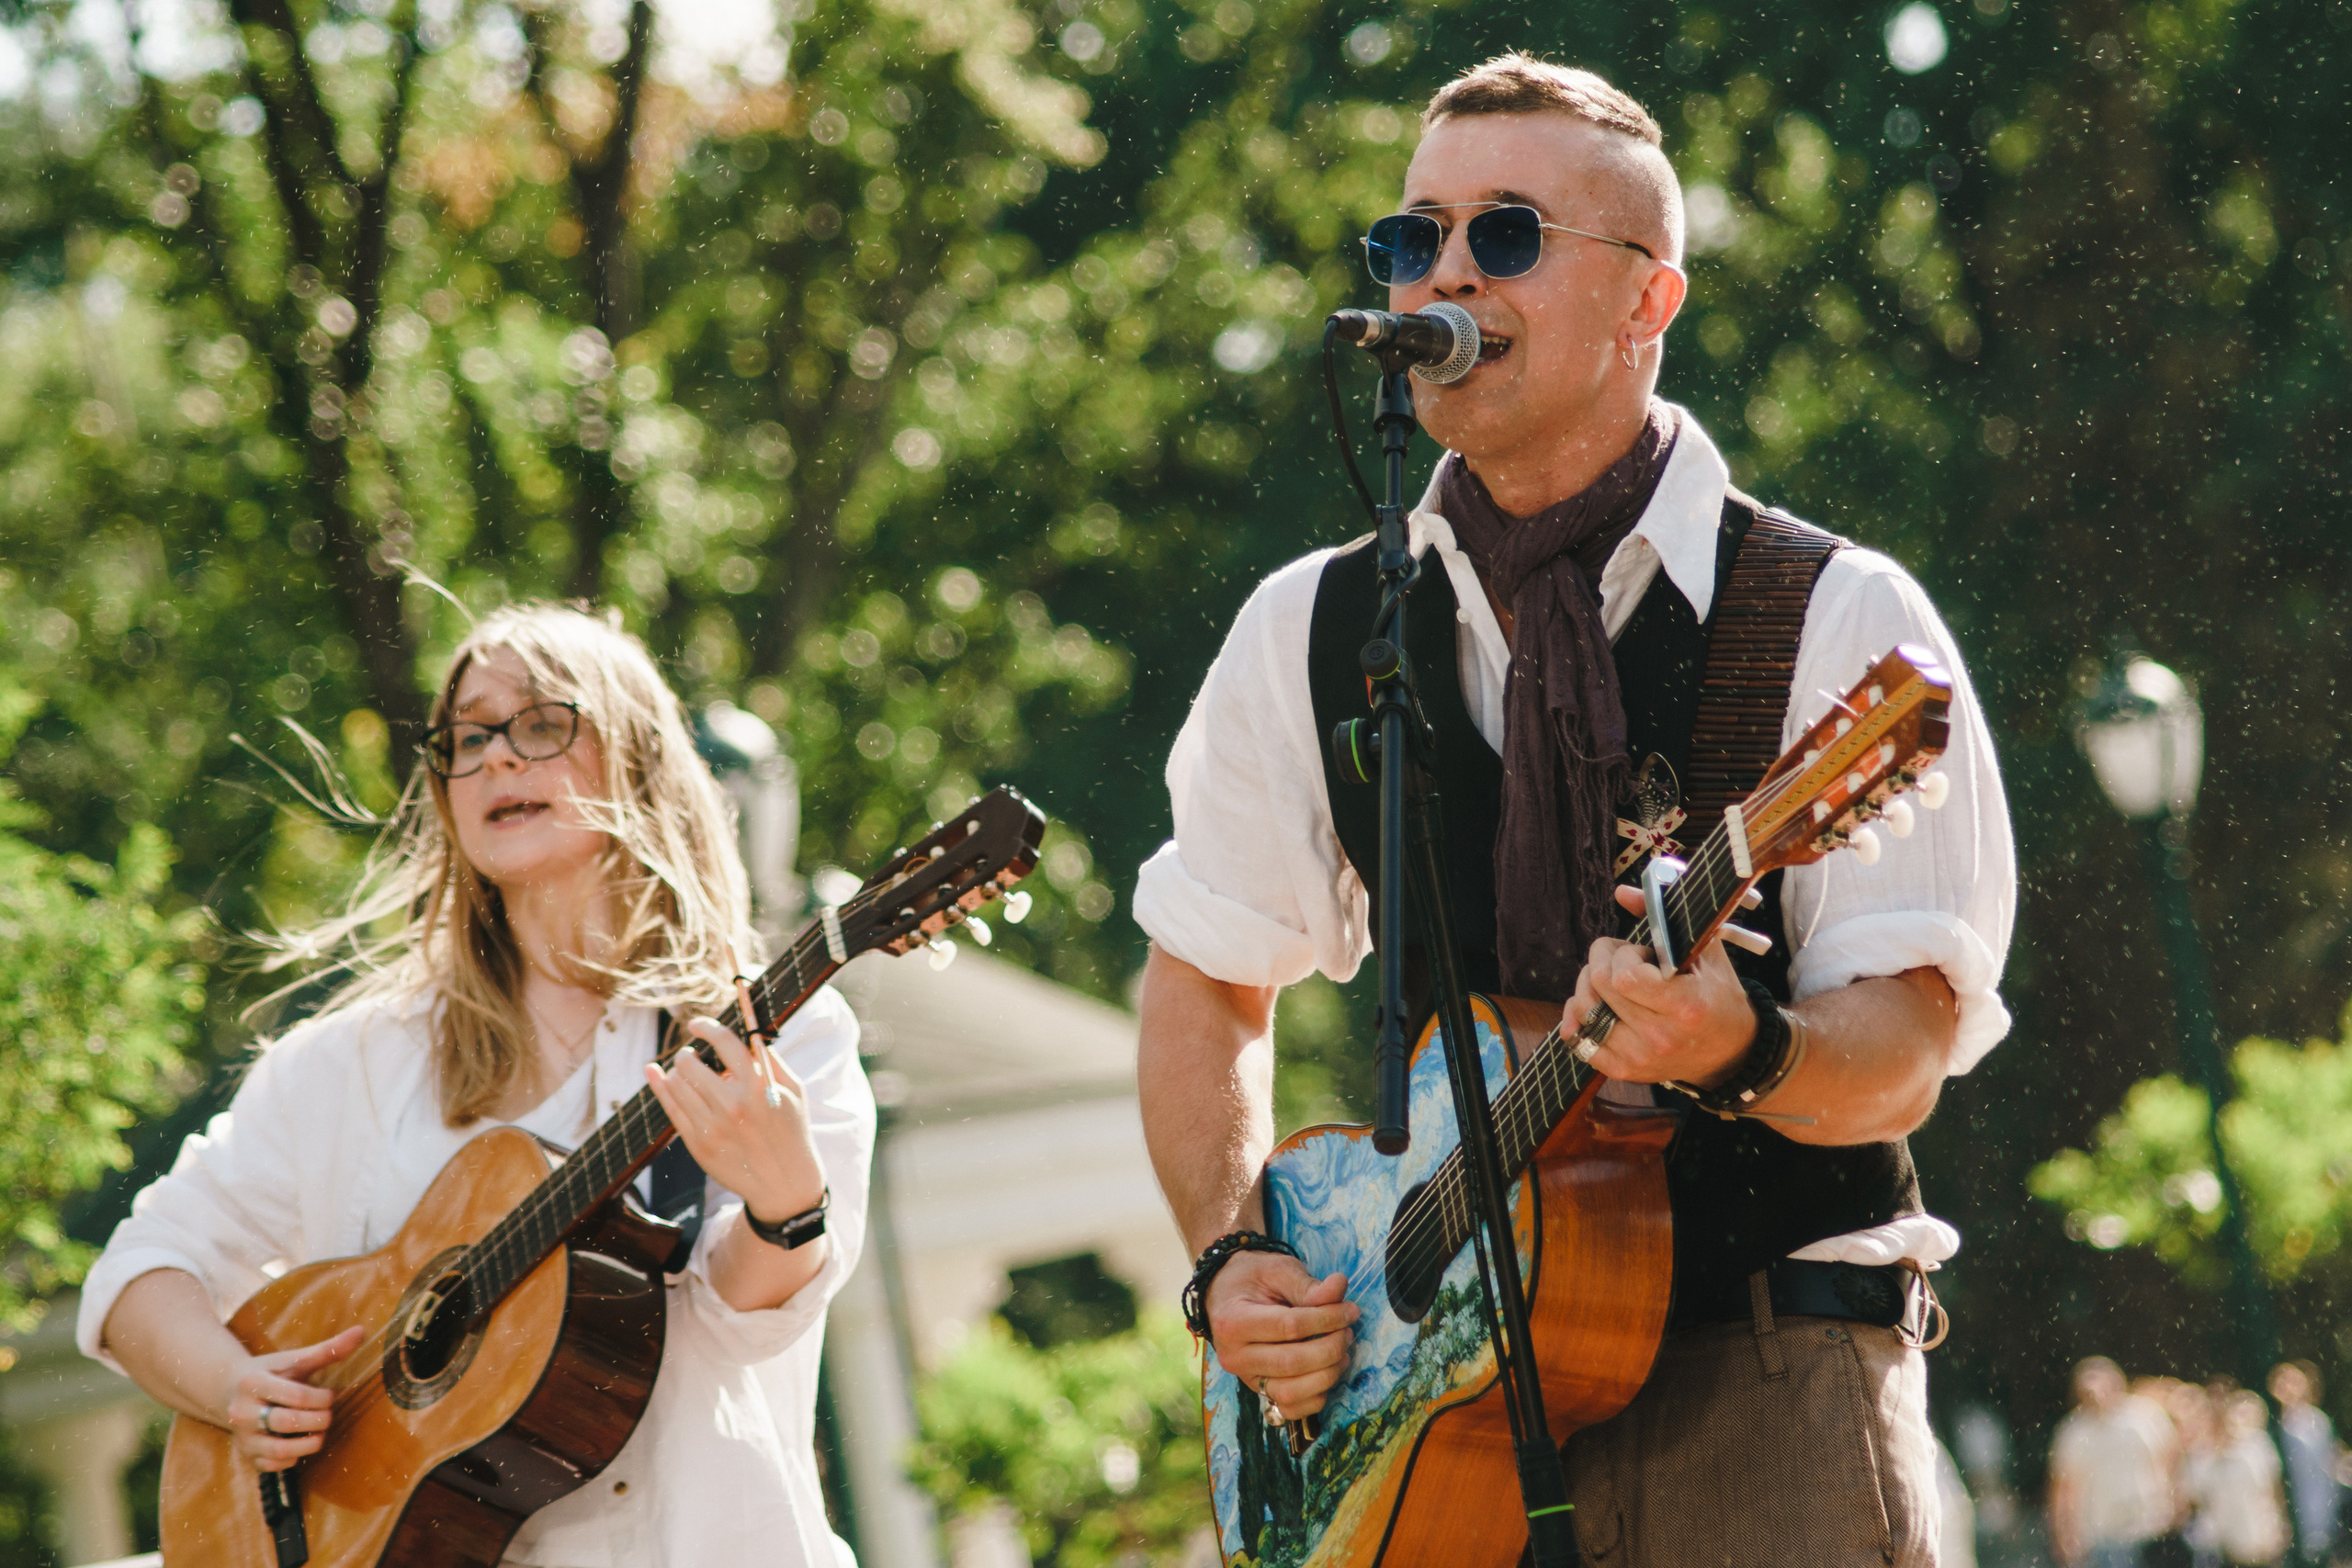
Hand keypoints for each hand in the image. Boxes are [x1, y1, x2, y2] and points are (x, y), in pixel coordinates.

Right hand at [219, 1326, 361, 1471]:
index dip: (321, 1398)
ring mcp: (242, 1436)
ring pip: (277, 1451)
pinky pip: (271, 1465)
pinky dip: (291, 1460)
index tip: (330, 1395)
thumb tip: (362, 1332)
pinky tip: (301, 1445)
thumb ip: (328, 1350)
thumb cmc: (271, 1372)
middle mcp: (241, 1411)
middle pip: (287, 1422)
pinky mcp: (245, 1454)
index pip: (295, 1395)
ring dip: (308, 1445)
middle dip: (318, 1421)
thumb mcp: (294, 1359)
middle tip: (329, 1416)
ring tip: (320, 1433)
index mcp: (253, 1383)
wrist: (230, 1389)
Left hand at [645, 1018, 827, 1225]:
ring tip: (687, 1072)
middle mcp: (732, 1105)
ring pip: (676, 1083)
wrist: (784, 1183)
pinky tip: (655, 1073)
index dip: (706, 1027)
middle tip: (692, 1054)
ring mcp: (712, 1127)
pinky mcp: (698, 1144)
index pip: (725, 1042)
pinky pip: (670, 1108)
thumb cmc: (791, 1130)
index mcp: (758, 1087)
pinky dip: (659, 1085)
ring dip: (677, 1071)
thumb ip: (770, 1059)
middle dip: (688, 1053)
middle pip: (691, 1063)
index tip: (697, 1024)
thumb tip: (748, 1031)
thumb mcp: (793, 1090)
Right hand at [1207, 1249, 1357, 1417]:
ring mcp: (1246, 1378)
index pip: (1288, 1326)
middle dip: (1330, 1348)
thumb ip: (1307, 1284)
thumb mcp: (1277, 1270)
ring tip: (1342, 1352)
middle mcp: (1235, 1356)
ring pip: (1290, 1392)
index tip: (1350, 1310)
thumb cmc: (1253, 1279)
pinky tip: (1329, 1372)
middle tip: (1348, 1330)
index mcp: (1234, 1322)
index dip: (1326, 1320)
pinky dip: (1315, 1398)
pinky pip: (1290, 1410)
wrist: (1226, 1295)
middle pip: (1291, 1363)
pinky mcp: (1259, 1392)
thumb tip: (1339, 1288)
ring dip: (1326, 1375)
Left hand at [1562, 885, 1755, 1086]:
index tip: (1638, 950)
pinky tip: (1596, 1005)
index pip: (1625, 977)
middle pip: (1599, 986)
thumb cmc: (1717, 995)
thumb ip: (1664, 917)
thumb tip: (1621, 892)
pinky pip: (1579, 1040)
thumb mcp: (1704, 952)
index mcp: (1684, 1006)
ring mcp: (1639, 1058)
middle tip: (1621, 957)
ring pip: (1583, 1009)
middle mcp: (1659, 1037)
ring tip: (1612, 980)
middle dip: (1602, 959)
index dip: (1623, 954)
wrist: (1729, 1052)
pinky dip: (1579, 1017)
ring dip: (1588, 985)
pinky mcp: (1624, 1071)